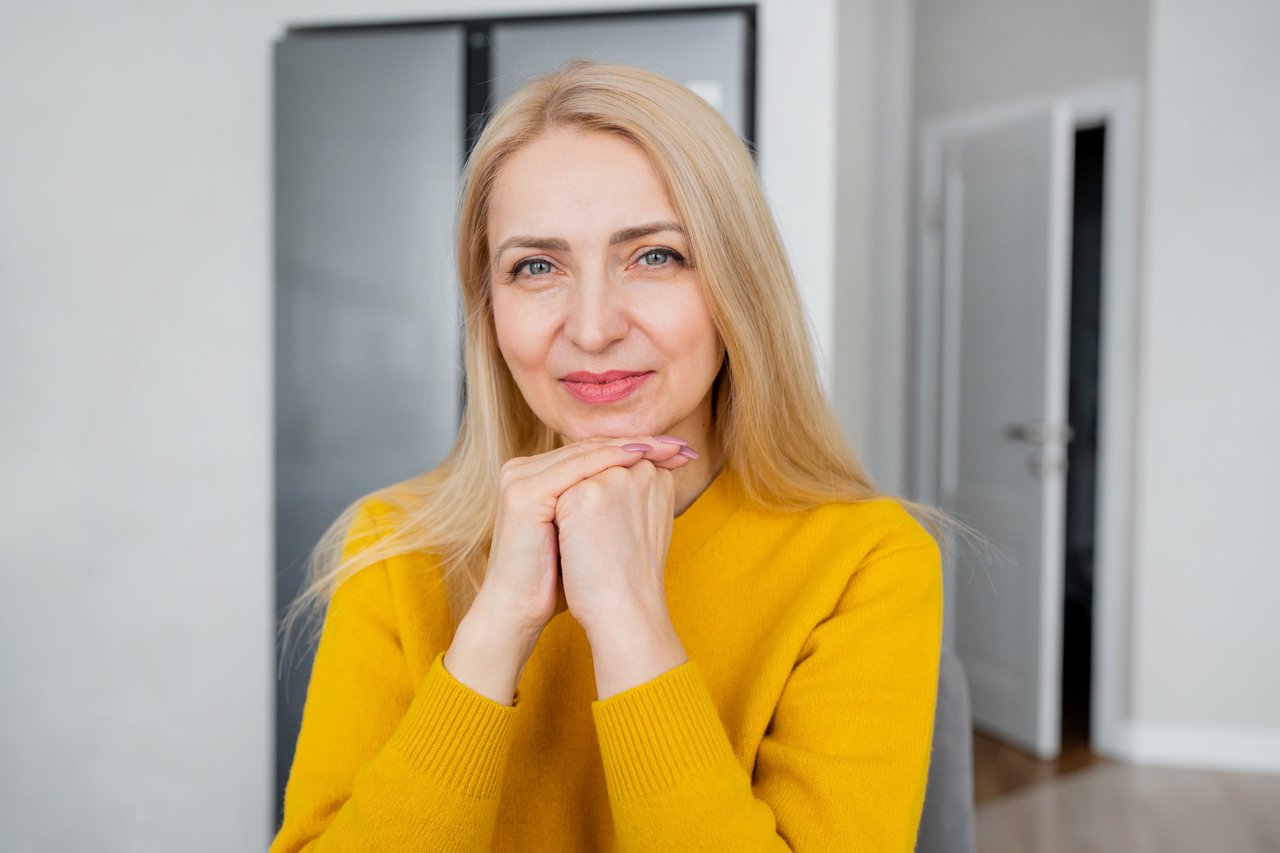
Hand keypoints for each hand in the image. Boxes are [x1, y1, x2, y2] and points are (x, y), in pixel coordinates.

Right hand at [475, 437, 691, 639]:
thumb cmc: (558, 576)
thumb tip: (650, 481)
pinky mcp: (524, 492)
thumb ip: (604, 500)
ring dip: (631, 445)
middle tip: (680, 444)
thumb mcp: (584, 528)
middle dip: (639, 443)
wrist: (522, 608)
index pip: (591, 451)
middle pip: (590, 446)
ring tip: (669, 447)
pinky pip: (576, 467)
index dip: (634, 447)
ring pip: (586, 452)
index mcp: (535, 474)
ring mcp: (519, 477)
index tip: (676, 451)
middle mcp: (522, 468)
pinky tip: (642, 456)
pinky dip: (612, 459)